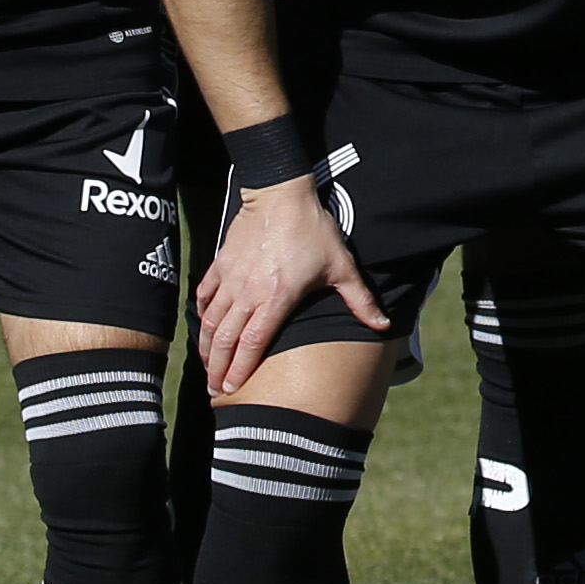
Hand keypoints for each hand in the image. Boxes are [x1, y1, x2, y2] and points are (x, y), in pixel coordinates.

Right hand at [196, 175, 380, 393]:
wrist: (281, 193)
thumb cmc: (312, 230)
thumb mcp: (341, 266)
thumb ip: (360, 300)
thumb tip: (383, 324)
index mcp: (276, 298)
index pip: (252, 343)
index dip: (240, 369)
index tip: (231, 388)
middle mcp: (248, 292)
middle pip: (224, 339)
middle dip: (216, 368)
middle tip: (215, 390)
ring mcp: (230, 279)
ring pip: (209, 321)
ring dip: (206, 348)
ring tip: (207, 367)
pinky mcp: (220, 264)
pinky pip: (204, 296)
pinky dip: (201, 314)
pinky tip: (202, 328)